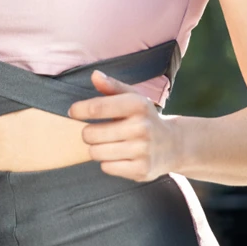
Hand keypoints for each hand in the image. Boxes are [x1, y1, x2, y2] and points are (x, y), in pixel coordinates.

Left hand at [67, 70, 182, 182]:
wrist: (173, 145)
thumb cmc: (144, 118)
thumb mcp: (133, 97)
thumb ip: (112, 86)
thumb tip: (95, 75)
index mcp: (138, 105)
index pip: (97, 107)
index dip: (79, 110)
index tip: (73, 112)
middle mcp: (142, 127)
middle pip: (91, 133)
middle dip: (88, 133)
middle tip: (96, 131)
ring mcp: (143, 150)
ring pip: (96, 152)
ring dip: (96, 148)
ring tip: (106, 143)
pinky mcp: (142, 169)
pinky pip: (106, 167)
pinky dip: (107, 162)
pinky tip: (117, 156)